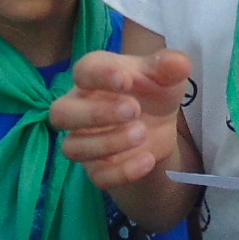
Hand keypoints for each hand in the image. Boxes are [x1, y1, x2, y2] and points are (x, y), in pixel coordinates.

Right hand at [51, 50, 192, 193]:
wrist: (157, 125)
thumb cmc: (152, 90)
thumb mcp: (166, 76)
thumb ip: (170, 66)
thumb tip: (178, 63)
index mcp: (92, 76)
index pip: (83, 72)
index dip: (100, 76)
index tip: (126, 80)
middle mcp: (78, 107)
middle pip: (60, 113)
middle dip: (95, 114)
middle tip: (133, 110)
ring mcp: (83, 139)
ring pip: (73, 148)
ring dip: (108, 143)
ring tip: (142, 133)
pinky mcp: (96, 167)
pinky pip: (97, 176)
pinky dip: (122, 172)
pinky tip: (148, 159)